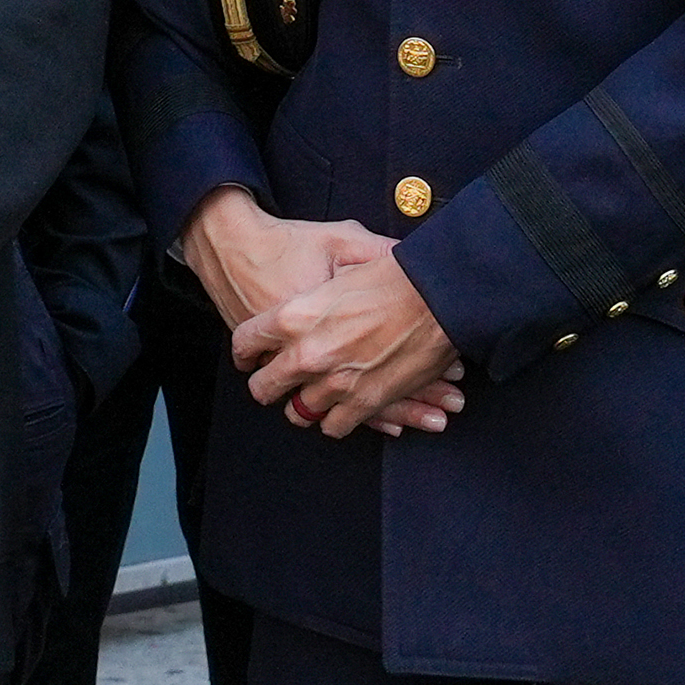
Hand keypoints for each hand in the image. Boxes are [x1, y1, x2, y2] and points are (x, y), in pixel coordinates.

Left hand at [196, 200, 462, 442]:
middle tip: (275, 381)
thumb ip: (312, 285)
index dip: (245, 350)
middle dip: (268, 385)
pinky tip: (339, 407)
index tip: (249, 355)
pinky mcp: (364, 403)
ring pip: (298, 412)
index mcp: (294, 316)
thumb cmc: (394, 271)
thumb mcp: (339, 257)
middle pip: (264, 387)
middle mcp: (307, 354)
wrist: (439, 293)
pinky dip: (336, 419)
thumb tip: (302, 292)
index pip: (245, 342)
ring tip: (311, 394)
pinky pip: (333, 427)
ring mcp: (334, 383)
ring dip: (304, 403)